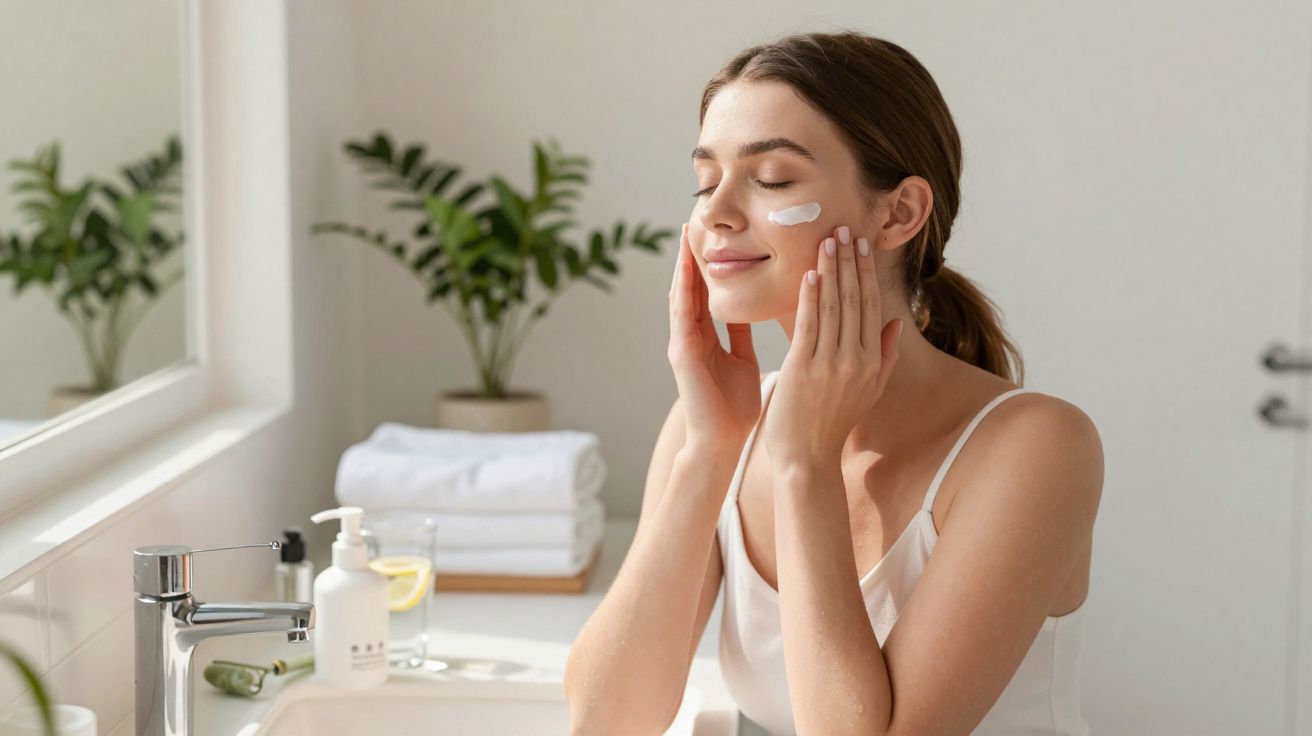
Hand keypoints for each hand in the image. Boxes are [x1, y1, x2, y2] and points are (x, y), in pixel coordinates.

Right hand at [668, 222, 761, 455]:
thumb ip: (742, 335)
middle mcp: (690, 336)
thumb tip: (755, 310)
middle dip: (691, 255)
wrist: (722, 442)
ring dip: (682, 266)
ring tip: (685, 236)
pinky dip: (684, 291)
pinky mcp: (681, 354)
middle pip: (690, 287)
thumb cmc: (734, 407)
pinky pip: (682, 316)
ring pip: (681, 295)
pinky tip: (686, 271)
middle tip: (693, 220)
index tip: (716, 235)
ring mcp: (682, 343)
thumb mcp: (742, 361)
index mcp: (706, 337)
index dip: (710, 263)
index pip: (706, 292)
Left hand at [762, 225, 904, 469]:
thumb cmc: (832, 425)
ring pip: (834, 307)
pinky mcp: (804, 369)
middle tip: (845, 229)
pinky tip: (810, 273)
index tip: (862, 245)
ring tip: (829, 240)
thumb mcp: (869, 391)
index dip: (867, 273)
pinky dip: (811, 297)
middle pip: (855, 300)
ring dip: (832, 270)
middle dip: (851, 262)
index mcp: (872, 363)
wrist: (808, 459)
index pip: (871, 307)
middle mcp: (856, 360)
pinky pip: (810, 325)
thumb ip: (884, 356)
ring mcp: (831, 365)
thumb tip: (896, 324)